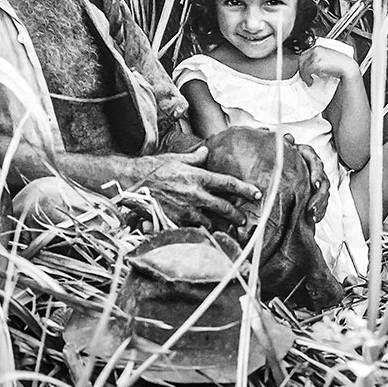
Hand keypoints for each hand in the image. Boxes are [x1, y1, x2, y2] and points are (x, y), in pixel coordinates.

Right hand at [134, 147, 260, 227]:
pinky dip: (201, 232)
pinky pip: (193, 229)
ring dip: (220, 226)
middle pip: (225, 207)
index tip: (258, 194)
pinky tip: (206, 235)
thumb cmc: (152, 169)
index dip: (246, 190)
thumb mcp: (176, 158)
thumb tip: (206, 152)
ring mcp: (185, 210)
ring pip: (211, 222)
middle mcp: (195, 194)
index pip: (229, 184)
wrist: (129, 183)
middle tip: (245, 220)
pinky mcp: (175, 221)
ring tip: (228, 230)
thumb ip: (195, 158)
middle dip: (238, 215)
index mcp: (198, 177)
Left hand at [288, 134, 330, 222]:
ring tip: (312, 217)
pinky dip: (319, 212)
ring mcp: (316, 182)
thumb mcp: (280, 149)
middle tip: (311, 208)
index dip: (317, 173)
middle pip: (323, 182)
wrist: (276, 166)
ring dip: (320, 206)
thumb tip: (287, 138)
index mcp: (307, 156)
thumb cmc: (280, 156)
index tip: (314, 184)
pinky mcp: (314, 194)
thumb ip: (284, 145)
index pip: (316, 163)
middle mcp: (314, 169)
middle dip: (319, 196)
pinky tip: (314, 219)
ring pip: (323, 194)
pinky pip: (321, 203)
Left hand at [298, 44, 357, 85]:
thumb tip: (309, 65)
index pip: (304, 54)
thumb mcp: (327, 59)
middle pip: (301, 59)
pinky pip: (307, 70)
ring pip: (303, 66)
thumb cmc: (340, 65)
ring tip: (308, 80)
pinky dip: (307, 77)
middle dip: (301, 70)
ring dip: (304, 75)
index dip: (302, 64)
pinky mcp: (317, 62)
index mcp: (319, 47)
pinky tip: (311, 81)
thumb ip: (319, 59)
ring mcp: (317, 55)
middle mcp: (317, 49)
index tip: (303, 71)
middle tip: (304, 77)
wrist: (347, 67)